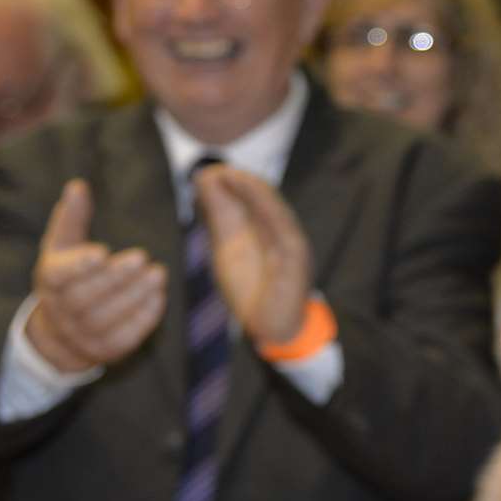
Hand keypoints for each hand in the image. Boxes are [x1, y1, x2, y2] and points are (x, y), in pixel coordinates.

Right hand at [24, 178, 167, 372]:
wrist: (61, 333)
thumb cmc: (66, 277)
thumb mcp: (62, 246)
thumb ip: (71, 217)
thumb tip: (77, 185)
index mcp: (49, 282)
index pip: (58, 277)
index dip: (79, 266)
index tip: (101, 251)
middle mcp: (61, 312)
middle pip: (85, 299)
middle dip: (115, 279)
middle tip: (142, 257)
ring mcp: (82, 336)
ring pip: (106, 320)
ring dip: (134, 297)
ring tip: (157, 274)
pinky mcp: (106, 351)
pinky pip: (125, 338)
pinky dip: (143, 317)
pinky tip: (159, 295)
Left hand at [194, 166, 312, 345]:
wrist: (273, 329)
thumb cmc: (252, 289)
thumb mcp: (227, 247)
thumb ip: (219, 216)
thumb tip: (202, 182)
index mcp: (266, 228)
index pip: (250, 199)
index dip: (232, 184)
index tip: (208, 174)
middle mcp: (281, 232)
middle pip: (263, 200)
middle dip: (241, 183)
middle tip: (215, 171)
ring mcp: (292, 245)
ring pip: (276, 211)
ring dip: (255, 191)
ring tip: (232, 178)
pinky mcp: (297, 261)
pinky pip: (285, 231)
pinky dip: (270, 211)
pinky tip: (254, 200)